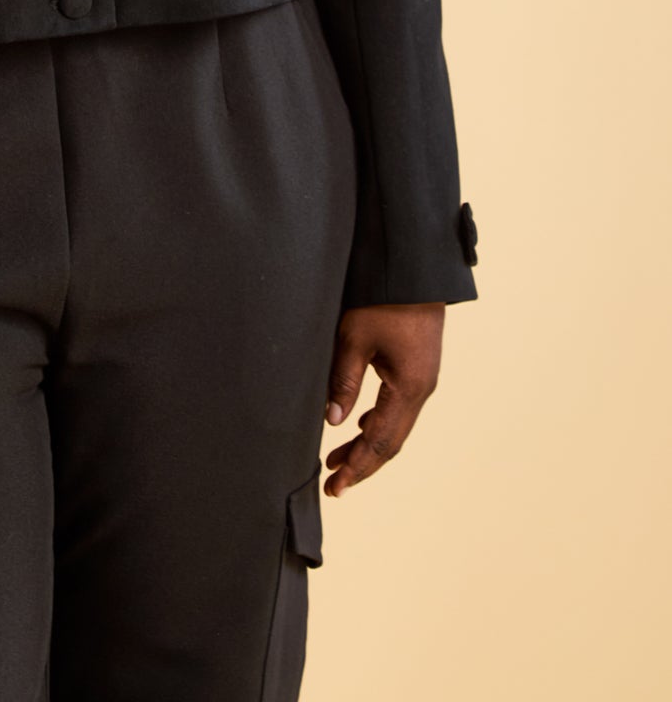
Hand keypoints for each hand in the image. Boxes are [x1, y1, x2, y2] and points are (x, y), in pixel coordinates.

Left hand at [323, 302, 444, 496]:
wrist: (414, 267)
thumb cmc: (383, 298)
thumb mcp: (354, 337)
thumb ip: (344, 381)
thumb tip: (332, 421)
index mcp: (409, 387)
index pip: (382, 442)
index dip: (358, 467)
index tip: (336, 488)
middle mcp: (421, 388)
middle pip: (392, 441)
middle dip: (363, 464)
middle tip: (334, 486)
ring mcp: (422, 378)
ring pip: (395, 425)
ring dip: (368, 444)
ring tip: (338, 460)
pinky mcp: (417, 366)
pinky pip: (398, 407)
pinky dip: (378, 423)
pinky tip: (360, 426)